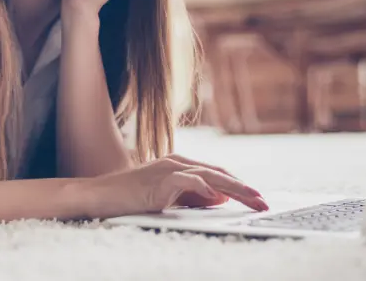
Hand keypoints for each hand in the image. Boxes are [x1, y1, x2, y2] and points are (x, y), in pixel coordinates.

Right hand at [79, 154, 268, 219]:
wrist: (101, 195)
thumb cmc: (132, 198)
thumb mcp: (169, 198)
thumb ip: (193, 197)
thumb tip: (220, 199)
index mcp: (181, 165)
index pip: (218, 174)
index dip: (240, 186)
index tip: (258, 199)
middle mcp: (177, 162)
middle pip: (219, 173)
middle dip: (244, 189)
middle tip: (264, 202)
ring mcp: (168, 168)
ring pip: (209, 175)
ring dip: (234, 188)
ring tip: (253, 199)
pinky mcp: (158, 180)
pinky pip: (185, 181)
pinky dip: (203, 187)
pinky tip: (217, 196)